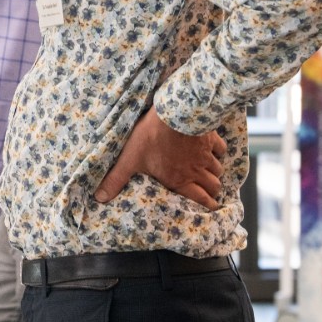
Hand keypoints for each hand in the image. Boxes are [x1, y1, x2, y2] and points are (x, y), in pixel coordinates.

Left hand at [94, 109, 226, 208]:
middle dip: (212, 191)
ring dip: (215, 173)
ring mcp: (205, 154)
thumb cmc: (151, 137)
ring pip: (218, 169)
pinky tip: (214, 150)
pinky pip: (221, 148)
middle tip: (210, 192)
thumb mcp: (129, 159)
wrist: (174, 113)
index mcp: (178, 179)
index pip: (199, 199)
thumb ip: (116, 179)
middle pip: (213, 186)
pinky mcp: (210, 138)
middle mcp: (195, 170)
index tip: (212, 209)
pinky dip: (219, 151)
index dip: (207, 206)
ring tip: (211, 174)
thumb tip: (100, 197)